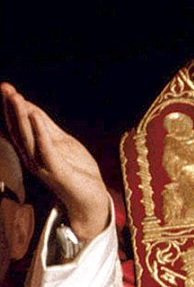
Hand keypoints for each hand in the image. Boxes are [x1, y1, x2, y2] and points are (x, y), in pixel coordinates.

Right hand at [1, 82, 109, 240]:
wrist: (92, 198)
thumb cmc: (76, 170)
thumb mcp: (62, 142)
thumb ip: (47, 127)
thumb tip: (30, 108)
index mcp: (33, 151)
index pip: (18, 127)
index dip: (11, 108)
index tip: (6, 88)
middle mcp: (32, 158)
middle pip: (18, 130)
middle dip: (11, 109)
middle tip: (5, 88)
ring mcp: (43, 166)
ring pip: (27, 138)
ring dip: (21, 117)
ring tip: (16, 97)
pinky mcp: (57, 171)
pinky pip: (45, 149)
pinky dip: (40, 132)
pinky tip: (35, 117)